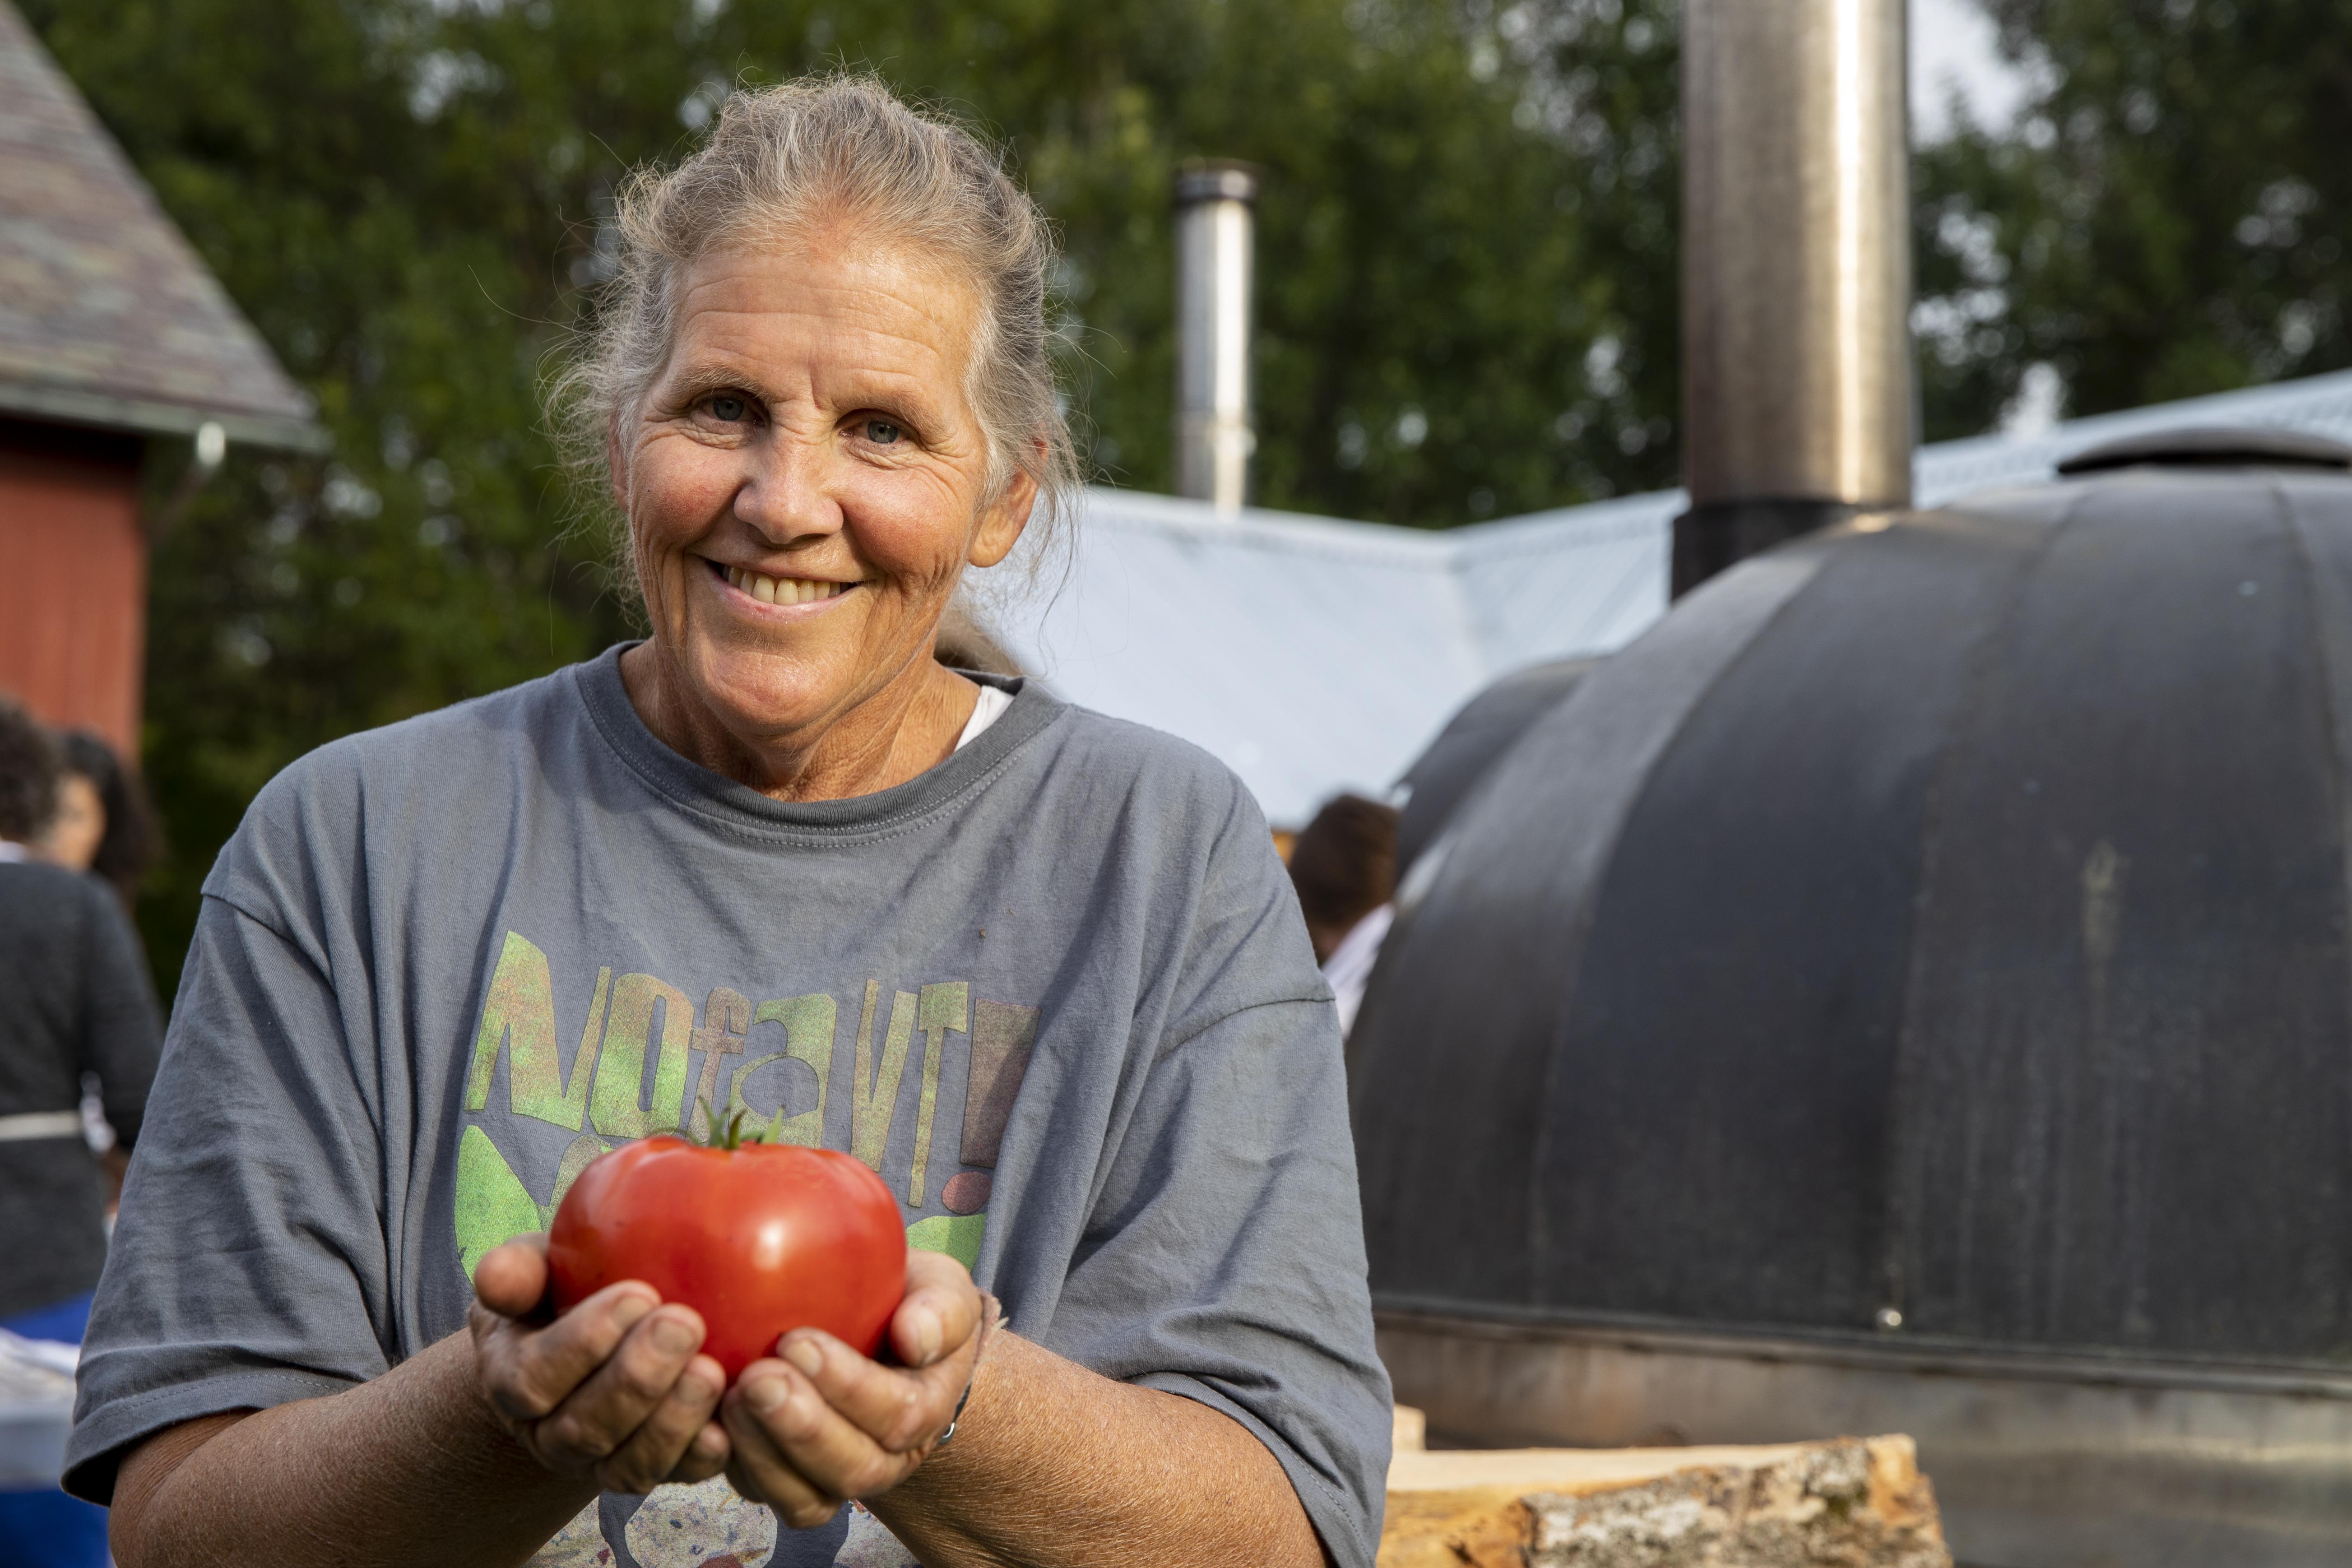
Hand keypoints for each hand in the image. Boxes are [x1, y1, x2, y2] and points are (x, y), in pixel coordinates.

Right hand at [468, 1234, 731, 1493]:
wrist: (599, 1339)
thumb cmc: (565, 1290)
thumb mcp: (537, 1270)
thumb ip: (517, 1270)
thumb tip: (495, 1276)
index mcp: (513, 1381)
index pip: (533, 1380)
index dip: (582, 1344)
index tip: (638, 1293)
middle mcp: (551, 1433)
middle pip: (583, 1429)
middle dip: (636, 1379)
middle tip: (684, 1324)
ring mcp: (603, 1459)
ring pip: (627, 1465)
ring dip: (671, 1422)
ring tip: (711, 1371)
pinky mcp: (657, 1467)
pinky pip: (677, 1476)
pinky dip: (702, 1455)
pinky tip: (728, 1424)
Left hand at [721, 1250, 986, 1527]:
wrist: (879, 1335)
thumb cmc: (908, 1305)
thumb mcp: (941, 1291)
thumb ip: (942, 1310)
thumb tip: (915, 1338)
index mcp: (927, 1409)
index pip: (899, 1415)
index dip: (849, 1386)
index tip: (798, 1340)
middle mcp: (886, 1458)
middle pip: (853, 1468)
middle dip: (803, 1428)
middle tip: (757, 1378)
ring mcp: (834, 1477)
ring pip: (807, 1498)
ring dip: (765, 1453)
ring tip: (730, 1398)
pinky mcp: (787, 1481)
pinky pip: (764, 1494)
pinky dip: (736, 1464)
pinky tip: (711, 1418)